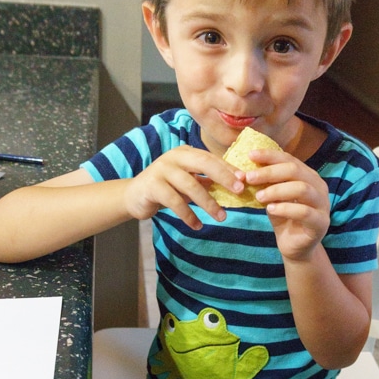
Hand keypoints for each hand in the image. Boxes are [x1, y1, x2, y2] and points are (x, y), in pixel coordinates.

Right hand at [124, 146, 244, 229]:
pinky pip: (175, 202)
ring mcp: (162, 170)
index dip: (228, 168)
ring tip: (221, 217)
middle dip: (223, 176)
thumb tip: (235, 186)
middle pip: (203, 163)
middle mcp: (174, 157)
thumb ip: (205, 181)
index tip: (245, 180)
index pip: (211, 158)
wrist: (134, 196)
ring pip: (190, 185)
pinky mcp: (152, 186)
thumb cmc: (166, 188)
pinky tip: (197, 226)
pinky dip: (188, 215)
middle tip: (239, 191)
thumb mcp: (187, 181)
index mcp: (185, 152)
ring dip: (208, 203)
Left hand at [245, 149, 329, 260]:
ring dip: (277, 190)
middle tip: (249, 177)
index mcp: (308, 176)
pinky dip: (285, 208)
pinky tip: (270, 209)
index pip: (289, 159)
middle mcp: (318, 187)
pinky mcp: (321, 223)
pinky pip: (304, 212)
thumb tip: (244, 171)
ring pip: (302, 189)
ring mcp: (323, 204)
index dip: (270, 156)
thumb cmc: (284, 218)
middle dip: (269, 172)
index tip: (250, 155)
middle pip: (295, 170)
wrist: (295, 247)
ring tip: (258, 196)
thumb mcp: (272, 198)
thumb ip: (265, 184)